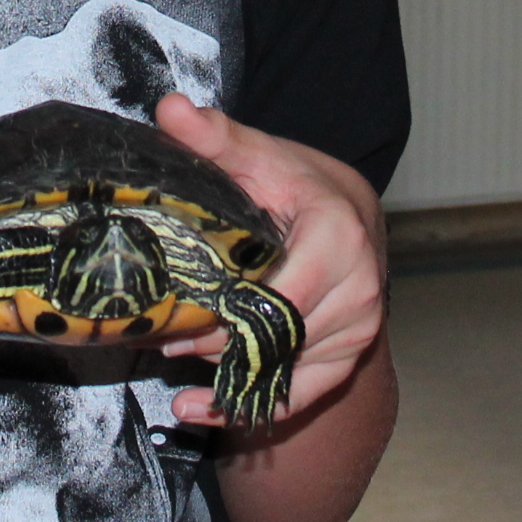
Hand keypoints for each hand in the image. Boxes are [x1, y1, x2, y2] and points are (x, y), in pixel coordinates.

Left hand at [148, 95, 385, 430]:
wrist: (351, 211)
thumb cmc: (299, 184)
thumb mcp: (258, 155)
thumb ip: (215, 137)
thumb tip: (170, 109)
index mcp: (339, 238)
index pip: (278, 297)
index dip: (226, 312)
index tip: (180, 317)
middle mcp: (358, 289)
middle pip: (276, 337)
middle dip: (216, 342)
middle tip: (164, 338)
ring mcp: (357, 328)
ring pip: (282, 368)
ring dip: (225, 371)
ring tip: (173, 359)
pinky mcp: (348, 355)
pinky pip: (299, 396)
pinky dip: (248, 409)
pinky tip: (199, 411)